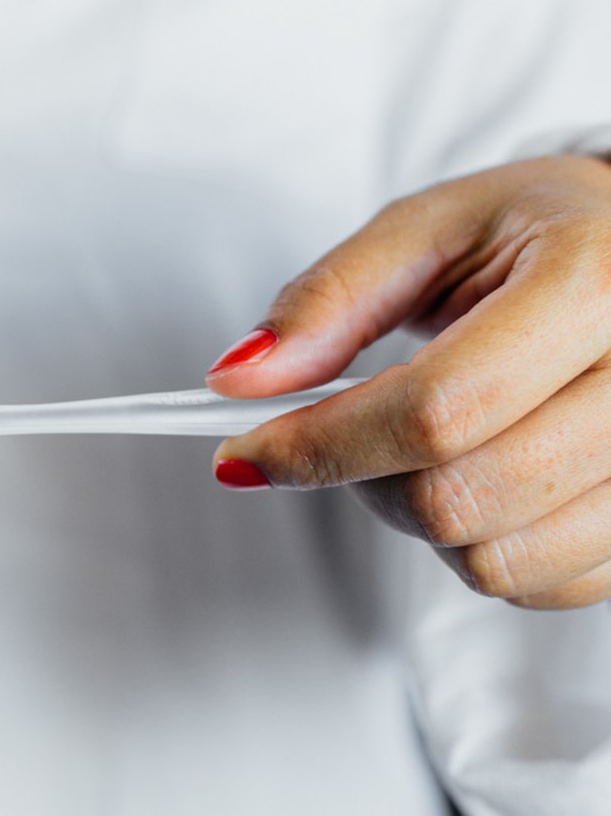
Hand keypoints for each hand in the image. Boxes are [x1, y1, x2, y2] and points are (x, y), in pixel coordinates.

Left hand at [205, 153, 610, 609]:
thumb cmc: (535, 235)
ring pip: (496, 560)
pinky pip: (541, 585)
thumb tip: (240, 379)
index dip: (321, 443)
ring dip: (418, 521)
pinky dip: (479, 549)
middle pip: (459, 498)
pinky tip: (476, 478)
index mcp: (595, 284)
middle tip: (336, 439)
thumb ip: (327, 301)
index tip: (247, 450)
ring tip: (419, 448)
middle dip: (361, 482)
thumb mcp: (426, 230)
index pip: (437, 409)